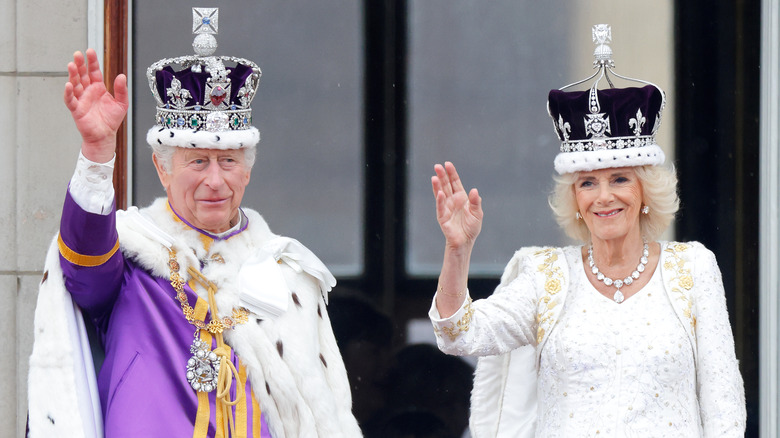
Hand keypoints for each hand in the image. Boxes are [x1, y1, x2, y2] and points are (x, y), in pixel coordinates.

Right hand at [63, 48, 128, 162]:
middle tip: (77, 54)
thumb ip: (121, 90)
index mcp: (98, 88)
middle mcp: (88, 91)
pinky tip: (68, 85)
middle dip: (80, 64)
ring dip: (73, 75)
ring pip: (75, 84)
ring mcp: (81, 99)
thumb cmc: (111, 120)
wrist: (105, 136)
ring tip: (72, 65)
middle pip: (82, 75)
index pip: (94, 72)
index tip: (90, 51)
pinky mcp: (76, 109)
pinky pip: (70, 99)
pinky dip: (68, 92)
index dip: (92, 62)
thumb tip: (122, 76)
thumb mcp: (121, 103)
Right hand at [431, 162, 482, 251]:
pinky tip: (439, 193)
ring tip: (434, 177)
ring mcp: (446, 207)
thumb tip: (474, 190)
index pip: (455, 182)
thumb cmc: (471, 227)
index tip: (448, 164)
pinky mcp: (442, 217)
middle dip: (442, 176)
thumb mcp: (477, 214)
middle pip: (446, 185)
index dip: (451, 173)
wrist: (465, 241)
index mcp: (461, 197)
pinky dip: (440, 200)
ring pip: (440, 193)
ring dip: (437, 185)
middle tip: (437, 166)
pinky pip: (440, 207)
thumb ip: (476, 202)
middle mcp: (452, 200)